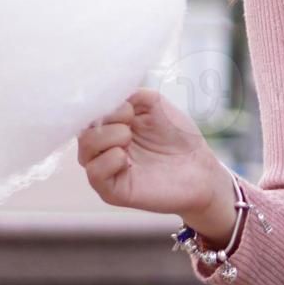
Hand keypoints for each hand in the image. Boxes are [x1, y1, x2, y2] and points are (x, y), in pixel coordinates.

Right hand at [78, 87, 223, 216]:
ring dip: (107, 136)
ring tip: (129, 138)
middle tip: (131, 121)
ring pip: (84, 149)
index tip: (129, 106)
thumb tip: (111, 94)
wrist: (201, 167)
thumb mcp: (156, 104)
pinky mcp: (113, 191)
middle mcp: (105, 148)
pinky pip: (94, 174)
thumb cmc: (179, 137)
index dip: (103, 104)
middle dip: (106, 118)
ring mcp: (108, 170)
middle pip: (82, 130)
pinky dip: (109, 160)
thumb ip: (133, 94)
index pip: (88, 112)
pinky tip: (126, 158)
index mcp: (111, 126)